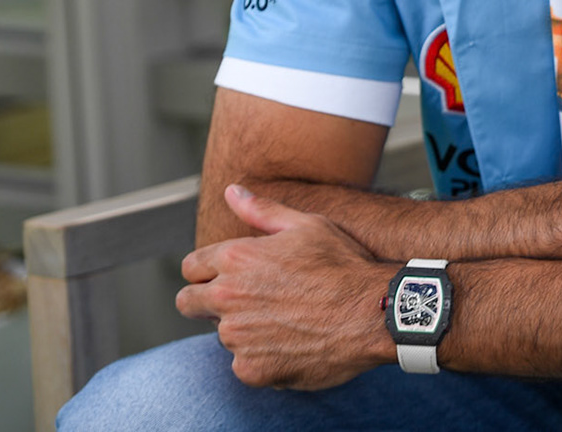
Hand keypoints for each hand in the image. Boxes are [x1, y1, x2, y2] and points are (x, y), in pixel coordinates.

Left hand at [178, 184, 394, 388]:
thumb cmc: (343, 264)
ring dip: (243, 329)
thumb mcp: (307, 225)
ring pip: (223, 335)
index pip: (191, 268)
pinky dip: (263, 357)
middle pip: (189, 303)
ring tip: (286, 320)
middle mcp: (227, 298)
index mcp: (236, 258)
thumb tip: (231, 191)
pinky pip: (245, 364)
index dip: (207, 270)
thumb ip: (261, 210)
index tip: (228, 275)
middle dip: (207, 301)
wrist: (373, 313)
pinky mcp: (251, 369)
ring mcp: (237, 337)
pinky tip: (294, 343)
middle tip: (247, 301)